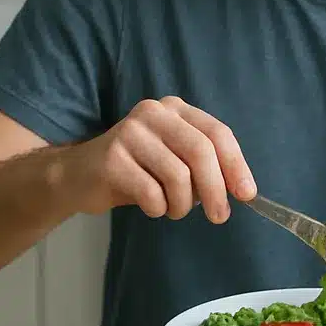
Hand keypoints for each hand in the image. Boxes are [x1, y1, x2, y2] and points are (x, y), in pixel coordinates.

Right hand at [64, 97, 256, 222]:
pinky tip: (151, 207)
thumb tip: (241, 190)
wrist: (78, 176)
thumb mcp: (174, 159)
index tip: (247, 194)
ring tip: (173, 210)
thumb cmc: (136, 170)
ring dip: (182, 204)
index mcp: (176, 109)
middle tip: (219, 216)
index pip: (218, 133)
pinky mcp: (112, 158)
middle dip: (216, 189)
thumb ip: (205, 166)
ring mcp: (130, 133)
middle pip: (200, 152)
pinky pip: (151, 193)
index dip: (236, 164)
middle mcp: (154, 113)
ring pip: (178, 176)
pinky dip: (158, 208)